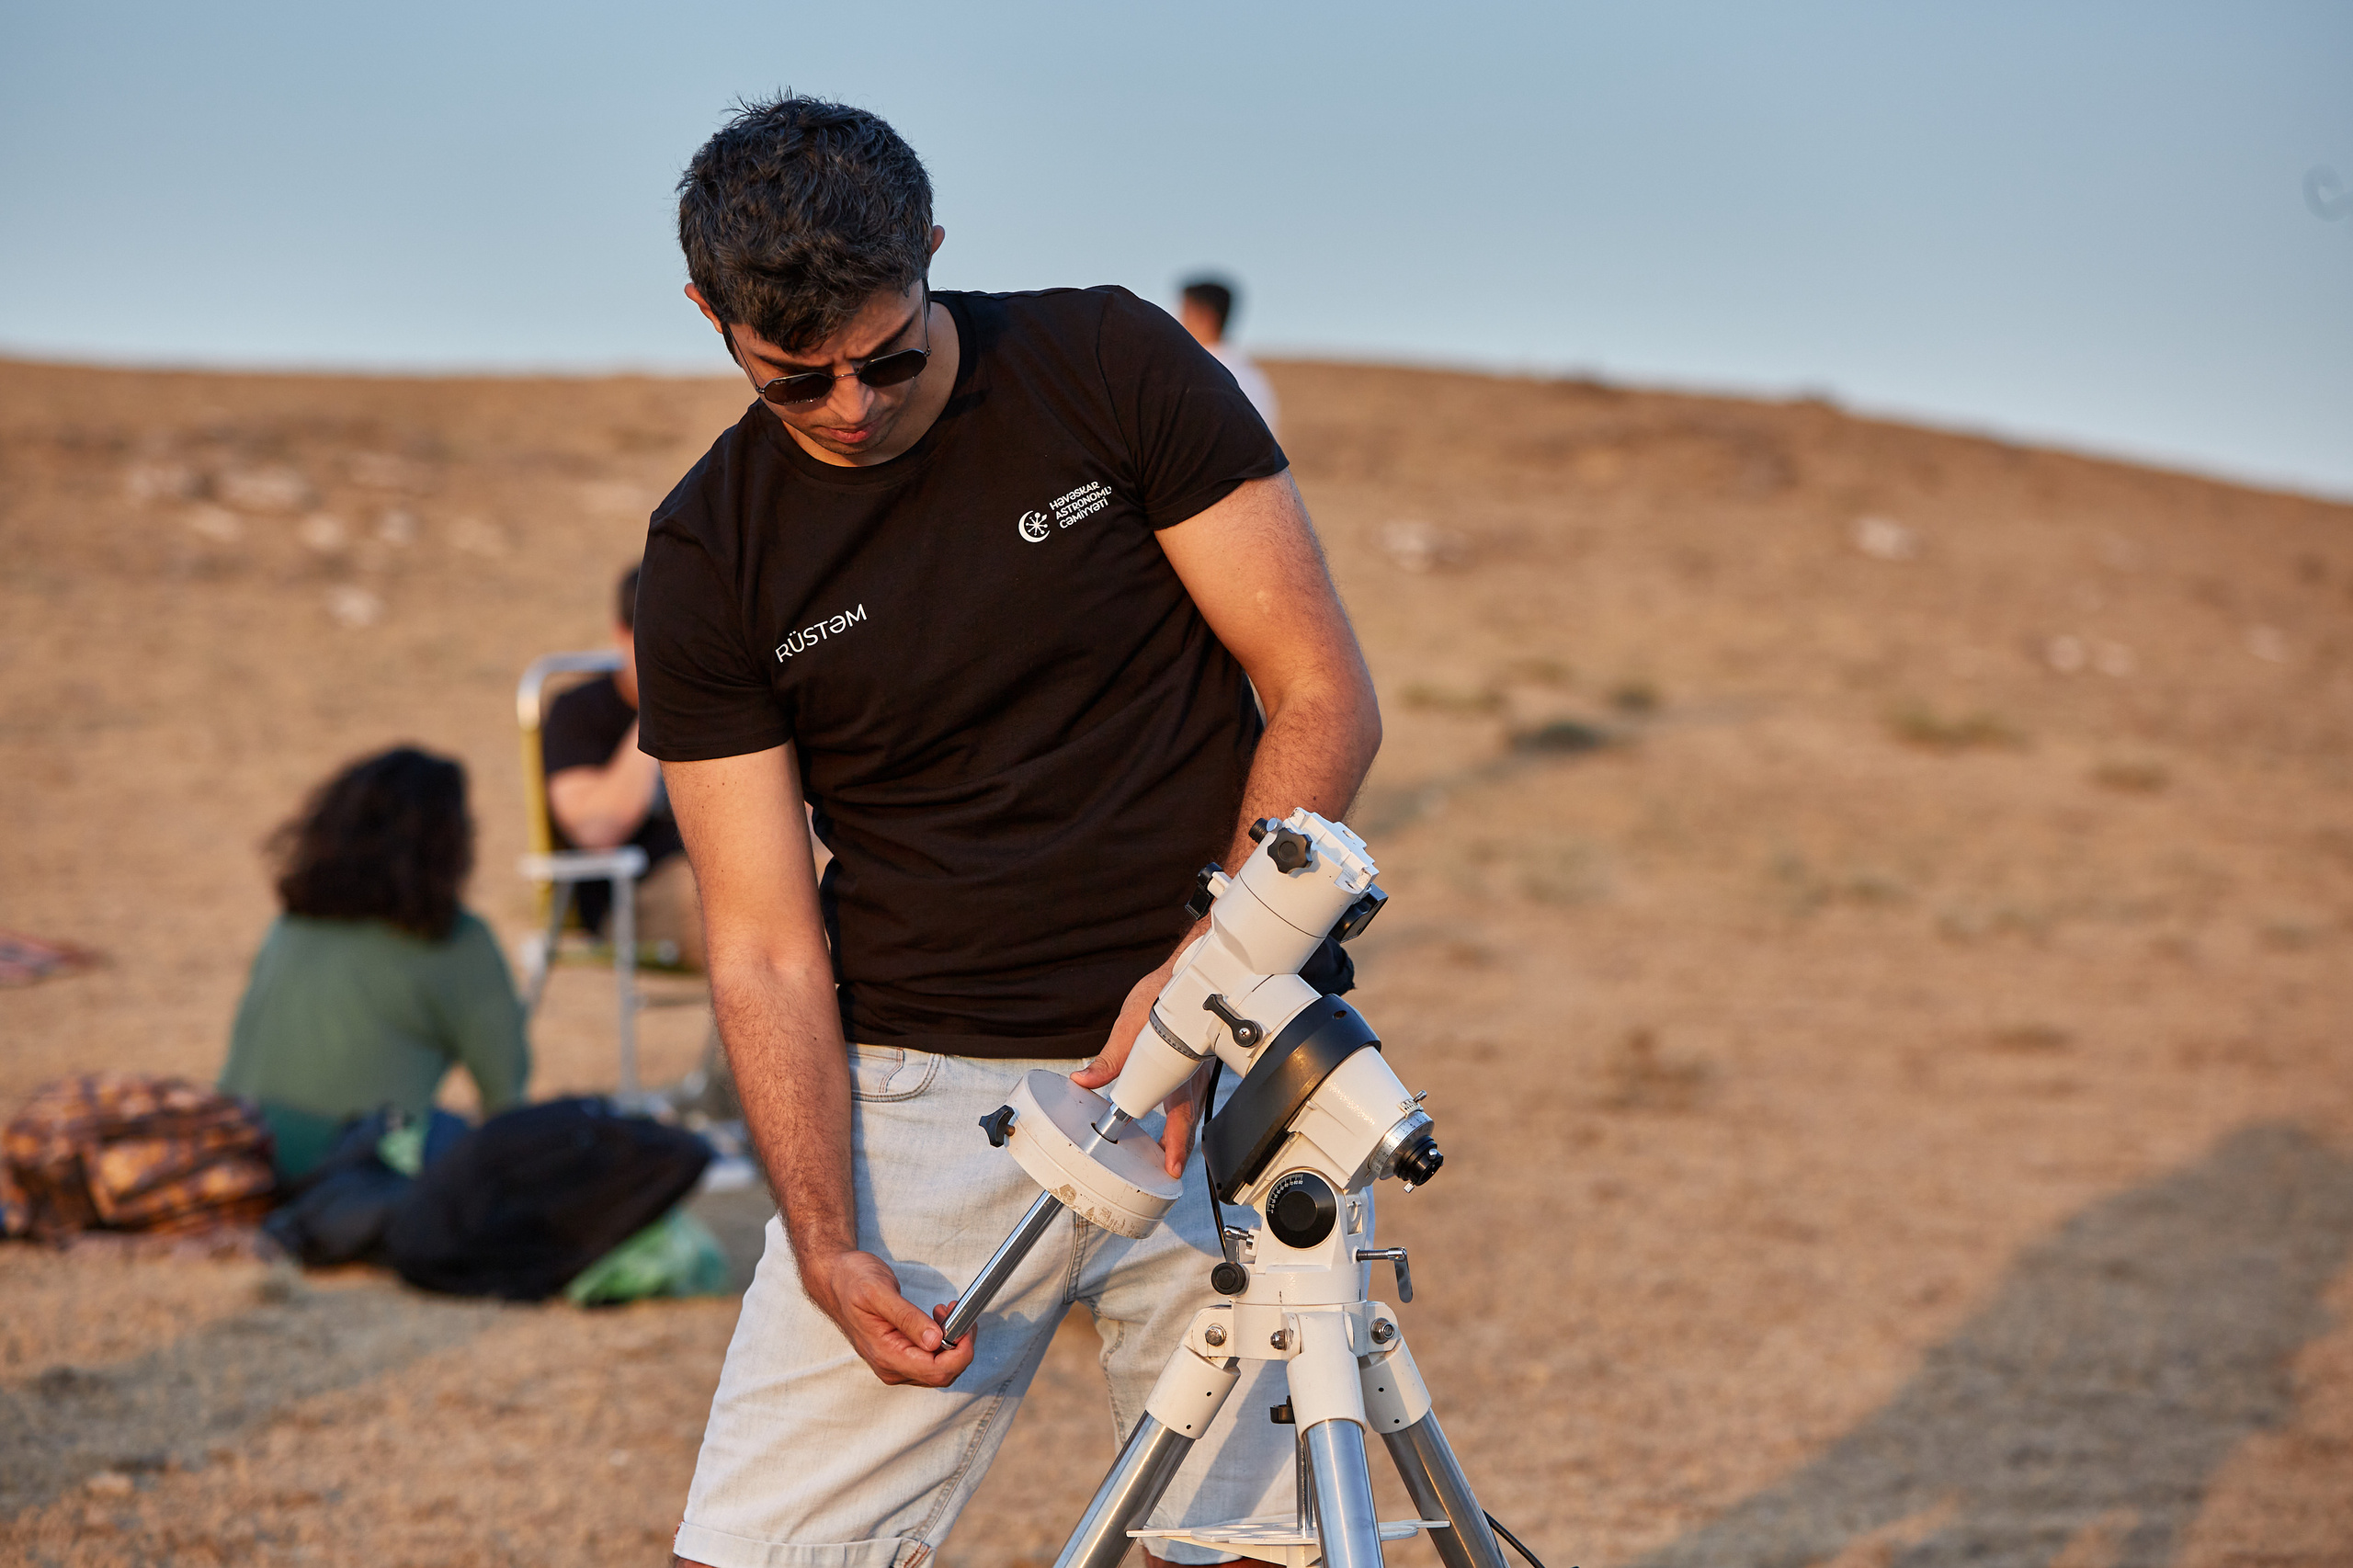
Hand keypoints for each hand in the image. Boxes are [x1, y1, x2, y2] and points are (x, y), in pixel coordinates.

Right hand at [801, 1248, 975, 1386]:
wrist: (835, 1280)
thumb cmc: (852, 1281)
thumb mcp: (879, 1292)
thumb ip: (907, 1318)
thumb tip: (935, 1340)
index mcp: (886, 1355)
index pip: (936, 1371)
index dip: (960, 1352)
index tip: (966, 1325)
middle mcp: (890, 1367)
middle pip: (942, 1374)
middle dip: (960, 1346)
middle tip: (958, 1313)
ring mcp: (894, 1363)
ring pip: (938, 1369)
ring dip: (952, 1342)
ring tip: (946, 1310)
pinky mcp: (897, 1355)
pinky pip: (929, 1360)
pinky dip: (942, 1341)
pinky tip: (937, 1318)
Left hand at [1071, 947, 1210, 1178]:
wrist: (1191, 971)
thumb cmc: (1166, 993)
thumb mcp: (1132, 1025)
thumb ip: (1109, 1059)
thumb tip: (1083, 1081)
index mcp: (1179, 1071)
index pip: (1178, 1118)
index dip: (1174, 1146)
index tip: (1170, 1168)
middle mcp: (1192, 1076)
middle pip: (1187, 1122)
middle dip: (1179, 1150)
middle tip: (1169, 1173)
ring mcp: (1196, 1071)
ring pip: (1191, 1111)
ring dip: (1180, 1134)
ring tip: (1169, 1156)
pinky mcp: (1194, 1064)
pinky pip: (1190, 1096)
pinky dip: (1182, 1114)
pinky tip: (1171, 1118)